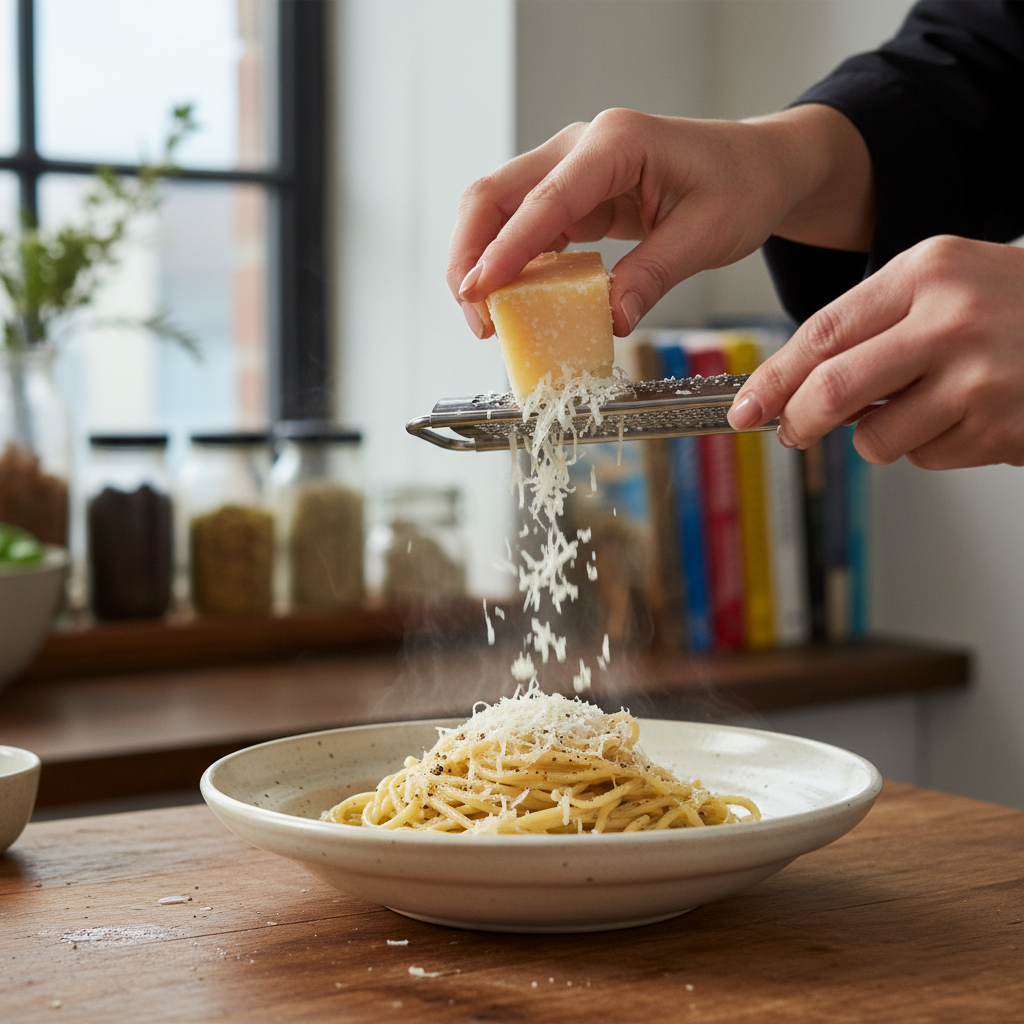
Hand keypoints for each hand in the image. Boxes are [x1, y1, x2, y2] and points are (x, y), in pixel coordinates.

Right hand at [448, 105, 872, 337]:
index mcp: (617, 143)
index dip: (507, 248)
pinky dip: (511, 265)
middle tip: (476, 315)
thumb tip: (610, 320)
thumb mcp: (707, 235)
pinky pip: (525, 229)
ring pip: (499, 211)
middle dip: (471, 255)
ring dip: (482, 262)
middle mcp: (582, 147)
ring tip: (486, 317)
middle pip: (496, 194)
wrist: (758, 167)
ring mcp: (571, 170)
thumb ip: (653, 275)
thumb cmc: (742, 185)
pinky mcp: (573, 196)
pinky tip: (513, 299)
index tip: (480, 291)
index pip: (546, 199)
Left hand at [728, 236, 1023, 468]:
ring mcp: (980, 376)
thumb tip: (796, 389)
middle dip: (798, 422)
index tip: (743, 407)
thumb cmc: (1014, 307)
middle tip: (791, 433)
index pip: (821, 333)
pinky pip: (928, 457)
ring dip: (881, 437)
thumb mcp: (943, 287)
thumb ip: (872, 328)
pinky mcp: (1001, 426)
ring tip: (925, 406)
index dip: (772, 378)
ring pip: (876, 438)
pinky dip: (933, 447)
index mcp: (926, 272)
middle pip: (833, 391)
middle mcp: (951, 320)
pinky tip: (970, 415)